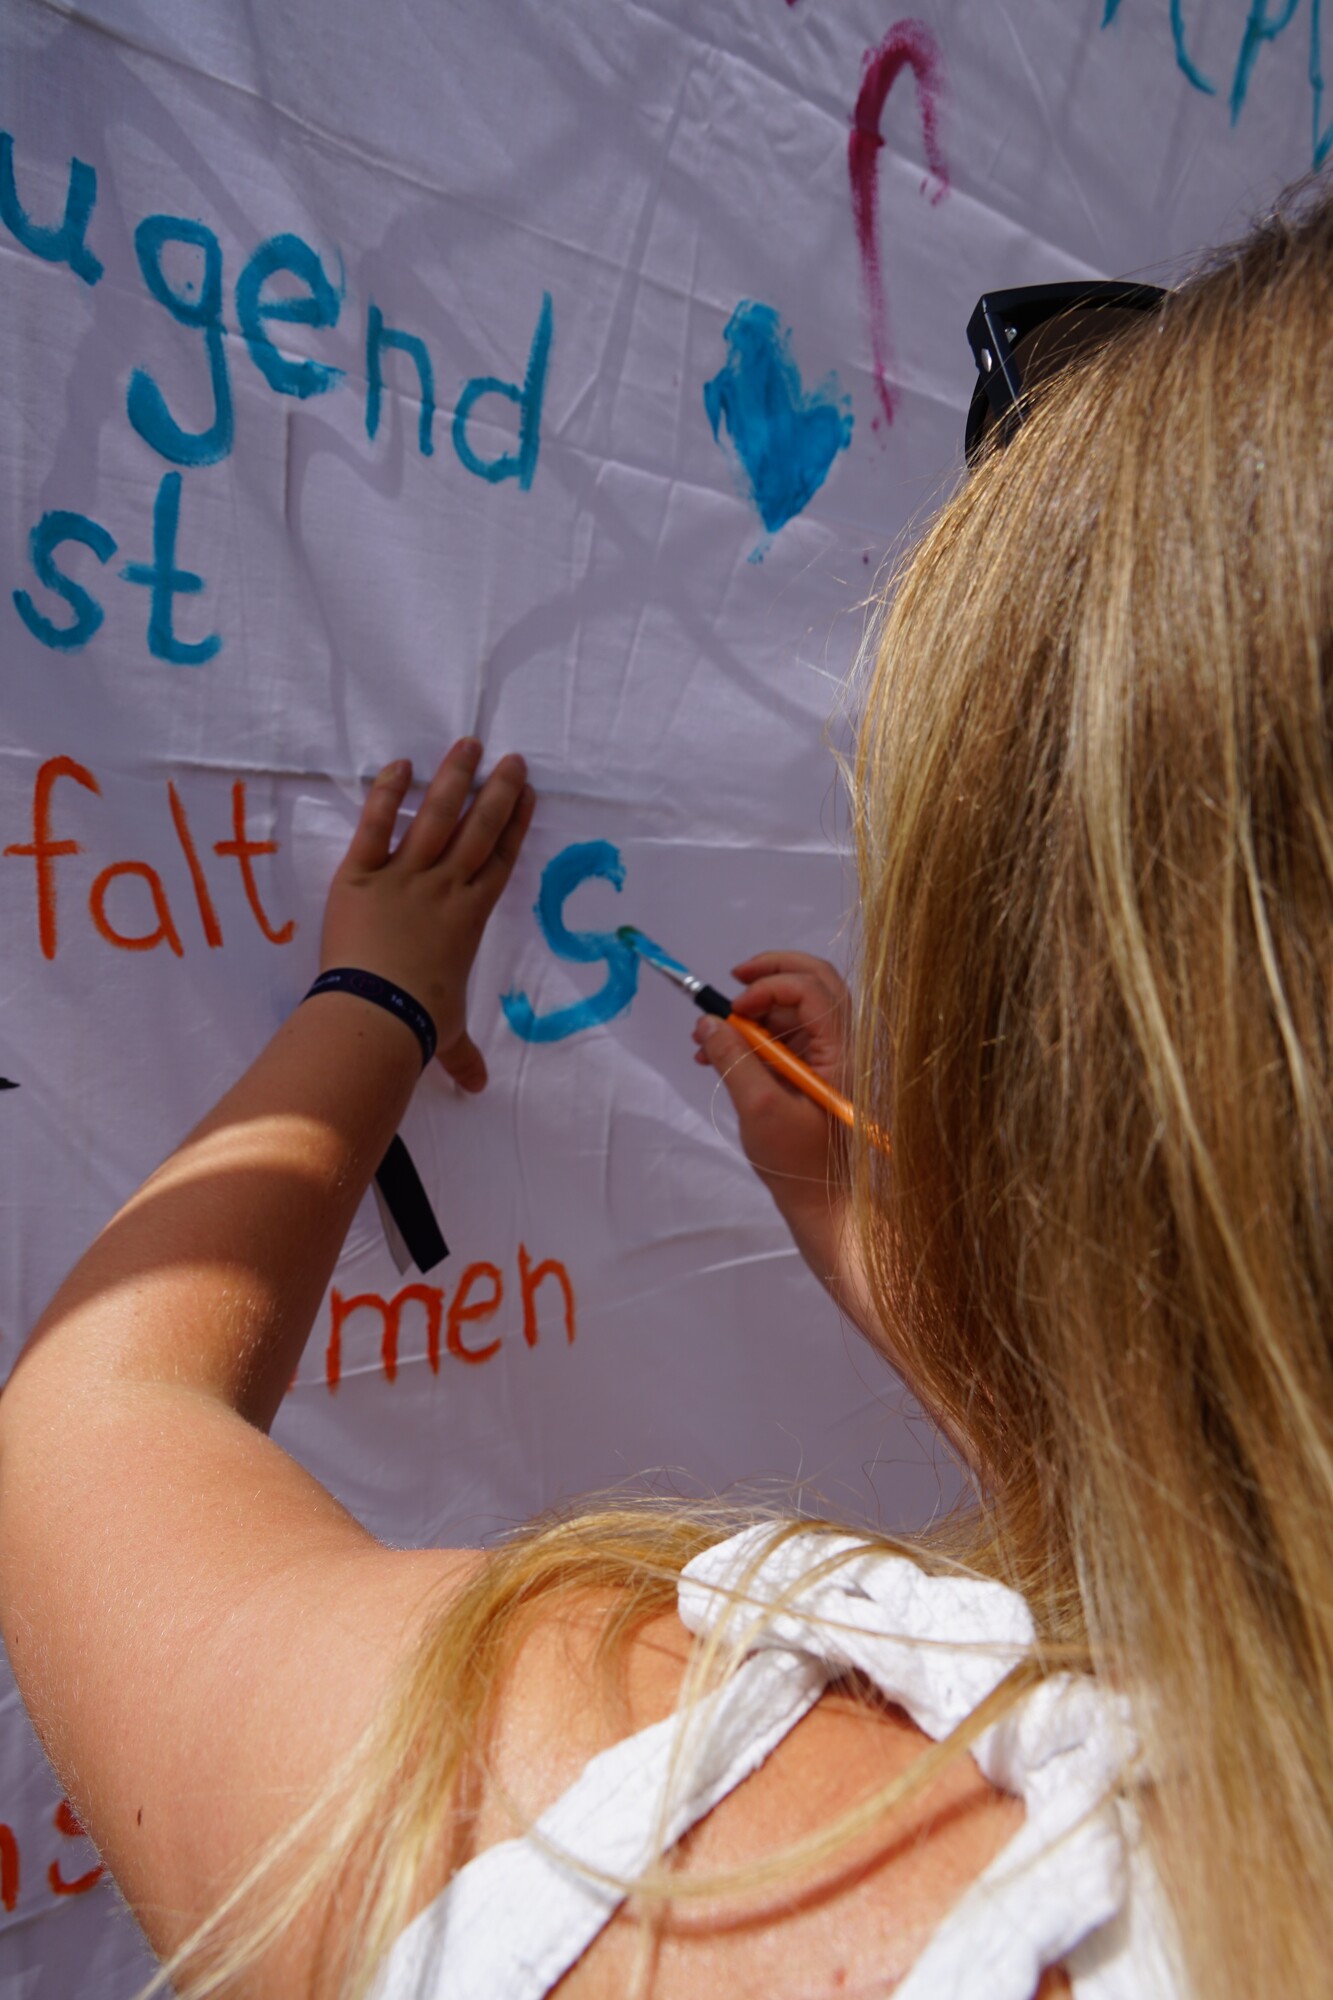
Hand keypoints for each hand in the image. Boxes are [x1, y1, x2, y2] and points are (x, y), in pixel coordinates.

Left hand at [320, 739, 534, 1092]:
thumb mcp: (446, 1036)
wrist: (375, 1014)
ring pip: (435, 816)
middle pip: (478, 829)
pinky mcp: (361, 875)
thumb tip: (478, 1089)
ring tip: (468, 744)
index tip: (528, 795)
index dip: (515, 826)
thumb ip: (462, 1055)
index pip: (499, 861)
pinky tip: (399, 763)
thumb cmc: (418, 1023)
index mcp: (470, 919)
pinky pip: (376, 825)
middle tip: (512, 759)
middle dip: (498, 791)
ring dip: (453, 779)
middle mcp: (444, 889)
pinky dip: (385, 793)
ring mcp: (404, 877)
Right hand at [693, 951, 851, 1215]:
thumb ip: (733, 1060)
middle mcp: (842, 1046)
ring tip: (708, 1036)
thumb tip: (707, 1022)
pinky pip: (785, 1037)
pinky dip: (753, 1037)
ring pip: (795, 1009)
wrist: (825, 1205)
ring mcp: (829, 1059)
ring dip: (752, 1012)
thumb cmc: (798, 1163)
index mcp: (842, 1051)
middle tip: (732, 979)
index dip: (770, 986)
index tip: (735, 1010)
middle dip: (768, 975)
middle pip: (813, 983)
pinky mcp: (814, 1074)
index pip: (813, 989)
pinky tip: (718, 1056)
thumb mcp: (758, 1109)